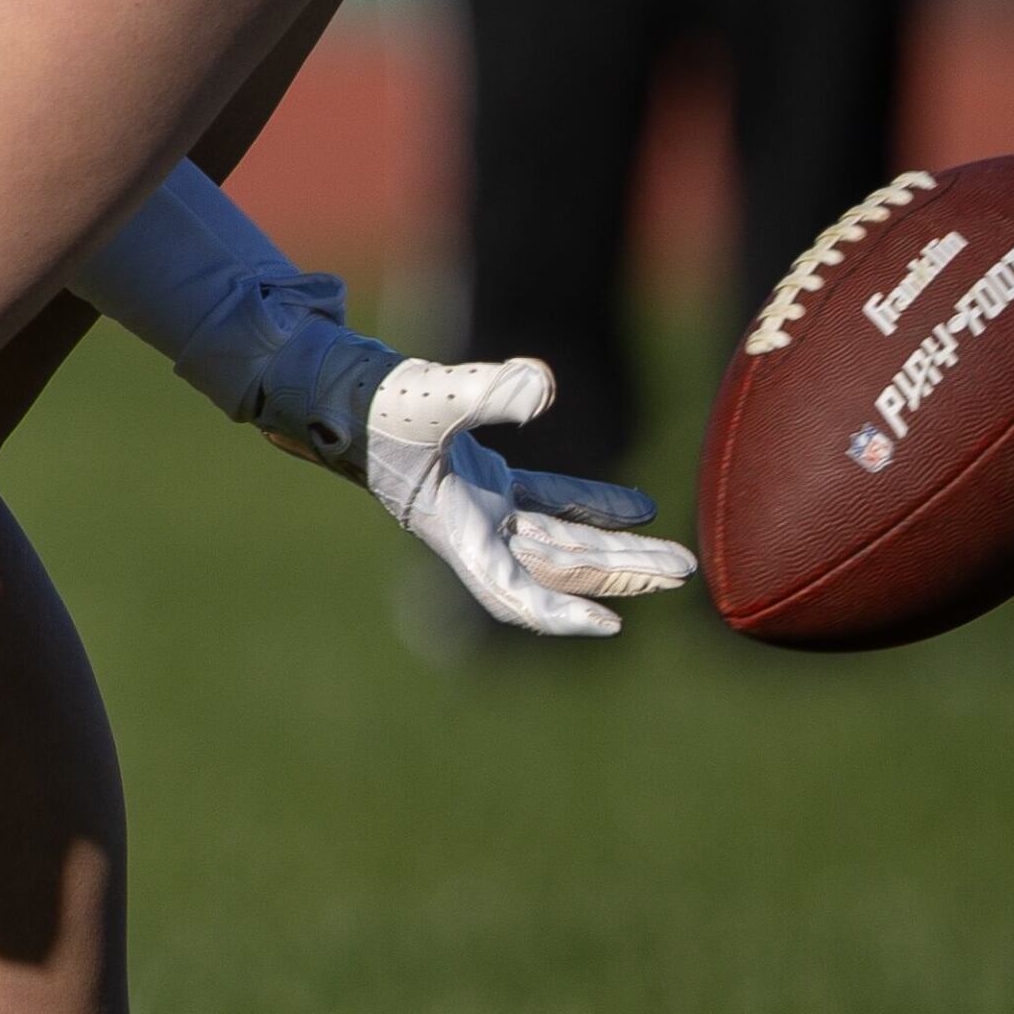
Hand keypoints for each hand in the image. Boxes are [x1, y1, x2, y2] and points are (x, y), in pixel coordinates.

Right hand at [363, 357, 696, 636]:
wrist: (331, 390)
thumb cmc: (369, 402)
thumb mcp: (427, 396)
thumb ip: (487, 391)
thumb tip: (545, 388)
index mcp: (454, 528)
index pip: (511, 590)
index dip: (560, 614)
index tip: (612, 625)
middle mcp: (472, 528)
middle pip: (558, 567)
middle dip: (620, 571)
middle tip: (683, 571)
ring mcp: (479, 507)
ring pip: (561, 540)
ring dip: (616, 548)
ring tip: (676, 558)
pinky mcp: (484, 480)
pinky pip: (549, 504)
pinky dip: (592, 507)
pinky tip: (641, 508)